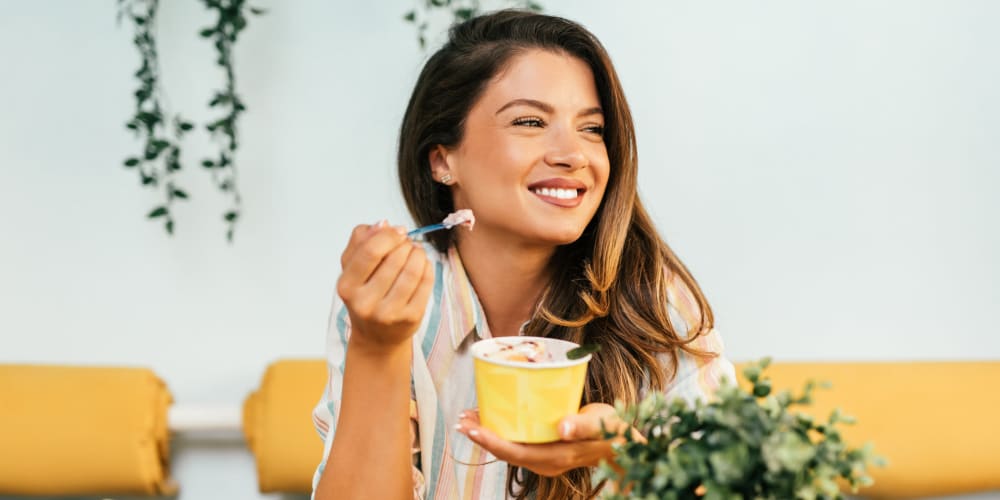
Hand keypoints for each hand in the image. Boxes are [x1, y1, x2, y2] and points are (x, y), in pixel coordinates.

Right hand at [337, 220, 433, 351]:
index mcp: (347, 286)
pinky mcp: (410, 318)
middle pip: (395, 258)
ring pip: (413, 270)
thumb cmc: (365, 295)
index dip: (389, 235)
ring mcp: (388, 313)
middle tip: (407, 244)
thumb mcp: (352, 268)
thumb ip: (361, 241)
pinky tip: (422, 266)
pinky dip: (427, 267)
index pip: (370, 251)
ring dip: (419, 253)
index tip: (398, 231)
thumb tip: (383, 224)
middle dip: (406, 244)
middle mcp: (365, 303)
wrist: (376, 337)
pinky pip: (426, 283)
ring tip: (416, 252)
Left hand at [455, 403, 635, 476]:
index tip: (471, 428)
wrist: (624, 444)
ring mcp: (545, 459)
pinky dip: (502, 430)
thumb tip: (562, 428)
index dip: (491, 441)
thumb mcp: (603, 425)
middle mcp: (546, 462)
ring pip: (509, 448)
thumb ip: (583, 426)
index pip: (515, 452)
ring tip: (469, 415)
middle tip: (462, 418)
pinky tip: (493, 416)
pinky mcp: (545, 450)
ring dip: (488, 433)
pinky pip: (518, 442)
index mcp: (557, 457)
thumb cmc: (615, 431)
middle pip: (506, 451)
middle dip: (482, 436)